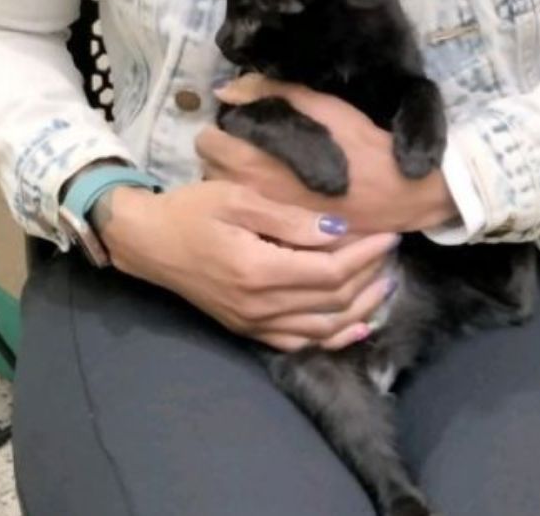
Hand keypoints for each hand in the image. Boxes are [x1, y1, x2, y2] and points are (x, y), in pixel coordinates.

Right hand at [94, 182, 398, 352]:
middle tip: (392, 253)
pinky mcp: (247, 329)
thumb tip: (338, 230)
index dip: (365, 255)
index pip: (330, 271)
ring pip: (323, 329)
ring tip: (386, 284)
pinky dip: (333, 337)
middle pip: (333, 301)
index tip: (389, 235)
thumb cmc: (191, 209)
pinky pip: (300, 343)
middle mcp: (258, 306)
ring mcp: (253, 323)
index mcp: (258, 270)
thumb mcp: (238, 198)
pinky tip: (356, 325)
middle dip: (370, 277)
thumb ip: (290, 219)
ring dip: (360, 309)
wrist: (147, 241)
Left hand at [199, 74, 459, 233]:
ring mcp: (264, 220)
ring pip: (228, 194)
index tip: (239, 126)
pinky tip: (273, 195)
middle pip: (211, 169)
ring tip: (260, 170)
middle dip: (222, 155)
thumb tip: (225, 90)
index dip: (220, 130)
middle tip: (246, 146)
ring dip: (233, 179)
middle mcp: (250, 196)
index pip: (207, 142)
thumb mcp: (322, 107)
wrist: (400, 196)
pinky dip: (252, 203)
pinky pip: (249, 215)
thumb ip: (270, 93)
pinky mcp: (281, 237)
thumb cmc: (361, 148)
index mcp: (254, 162)